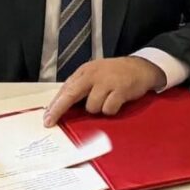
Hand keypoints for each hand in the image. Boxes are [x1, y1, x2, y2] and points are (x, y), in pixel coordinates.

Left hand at [43, 56, 165, 125]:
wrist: (141, 67)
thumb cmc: (116, 73)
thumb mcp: (95, 74)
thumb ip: (80, 86)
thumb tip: (62, 104)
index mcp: (86, 71)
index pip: (66, 89)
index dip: (55, 105)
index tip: (47, 117)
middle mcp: (94, 74)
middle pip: (71, 94)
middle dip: (59, 110)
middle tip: (50, 121)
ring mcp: (107, 81)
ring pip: (92, 107)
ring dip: (98, 109)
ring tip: (107, 100)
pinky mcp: (120, 89)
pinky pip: (108, 109)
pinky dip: (111, 110)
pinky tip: (116, 102)